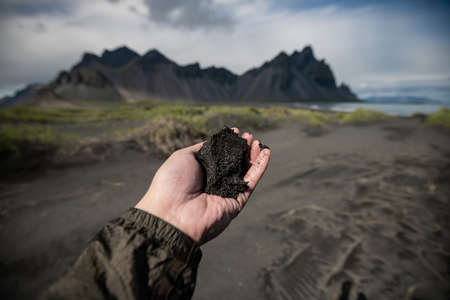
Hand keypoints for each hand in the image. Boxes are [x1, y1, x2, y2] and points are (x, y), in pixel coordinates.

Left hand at [135, 128, 270, 244]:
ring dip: (253, 156)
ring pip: (245, 171)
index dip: (228, 144)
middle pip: (234, 163)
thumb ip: (202, 148)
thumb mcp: (183, 157)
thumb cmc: (171, 184)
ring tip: (257, 142)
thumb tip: (215, 141)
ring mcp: (226, 193)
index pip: (220, 156)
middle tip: (249, 136)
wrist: (171, 213)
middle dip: (242, 148)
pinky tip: (265, 153)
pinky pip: (251, 182)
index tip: (236, 132)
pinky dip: (260, 167)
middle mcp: (214, 183)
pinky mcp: (237, 202)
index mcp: (200, 173)